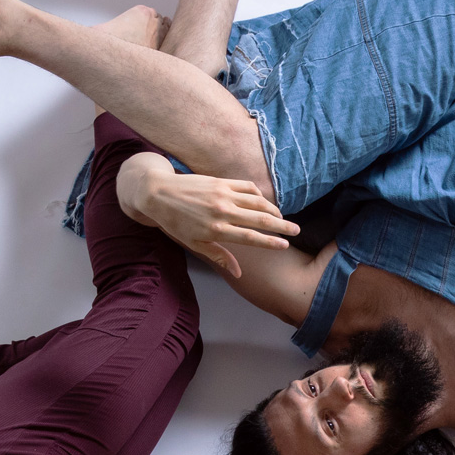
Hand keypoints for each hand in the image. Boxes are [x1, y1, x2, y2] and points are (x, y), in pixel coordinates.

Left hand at [135, 165, 299, 278]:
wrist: (157, 193)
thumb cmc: (175, 222)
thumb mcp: (194, 244)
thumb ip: (219, 256)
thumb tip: (238, 273)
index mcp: (216, 229)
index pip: (251, 237)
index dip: (271, 241)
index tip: (285, 245)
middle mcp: (223, 211)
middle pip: (261, 219)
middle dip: (282, 226)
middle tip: (297, 230)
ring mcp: (223, 194)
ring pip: (258, 202)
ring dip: (274, 210)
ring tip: (283, 217)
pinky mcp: (221, 181)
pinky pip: (247, 187)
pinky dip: (259, 195)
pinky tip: (264, 202)